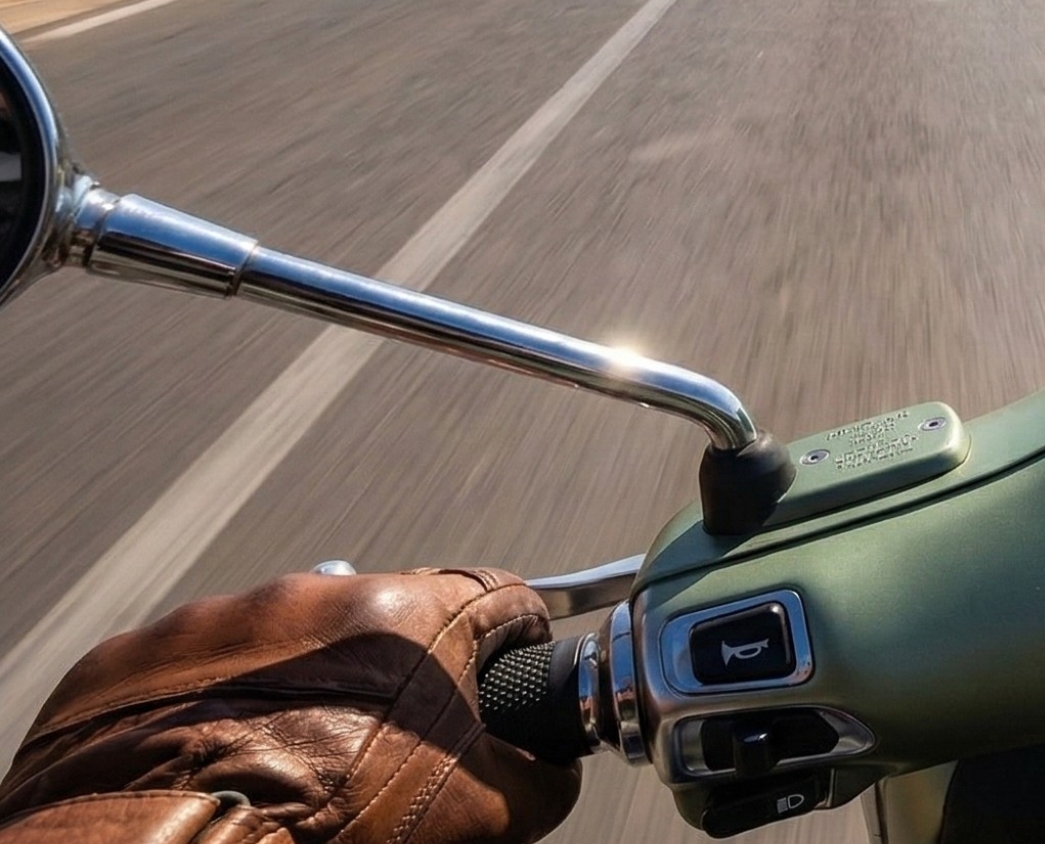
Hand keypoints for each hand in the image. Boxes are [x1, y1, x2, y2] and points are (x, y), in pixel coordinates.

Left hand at [0, 569, 579, 843]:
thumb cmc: (322, 834)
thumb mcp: (475, 818)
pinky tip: (213, 767)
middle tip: (379, 751)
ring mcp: (210, 619)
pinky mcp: (127, 656)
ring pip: (280, 640)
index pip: (501, 597)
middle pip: (383, 618)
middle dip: (392, 676)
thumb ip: (538, 777)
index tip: (499, 681)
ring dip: (296, 690)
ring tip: (284, 767)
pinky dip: (205, 710)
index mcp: (407, 617)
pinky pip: (186, 670)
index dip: (511, 645)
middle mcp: (309, 592)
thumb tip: (550, 767)